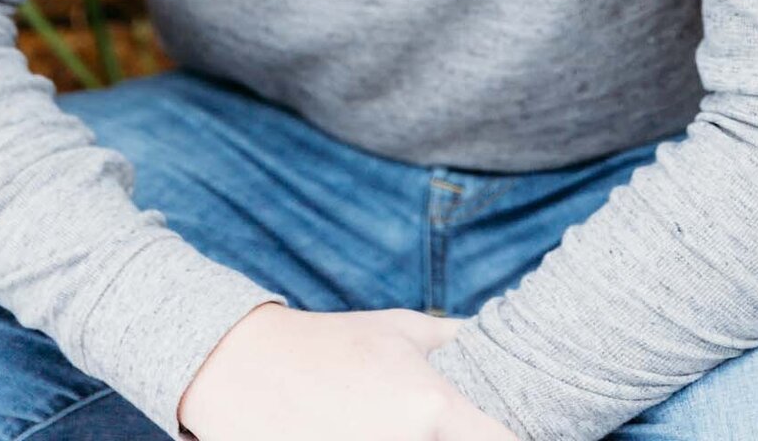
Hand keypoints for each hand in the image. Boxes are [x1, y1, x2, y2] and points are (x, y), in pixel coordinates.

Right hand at [176, 302, 520, 440]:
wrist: (245, 369)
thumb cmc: (329, 344)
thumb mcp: (397, 329)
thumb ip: (449, 339)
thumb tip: (488, 331)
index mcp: (431, 408)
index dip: (512, 440)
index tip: (506, 433)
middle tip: (434, 431)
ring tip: (381, 428)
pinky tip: (355, 436)